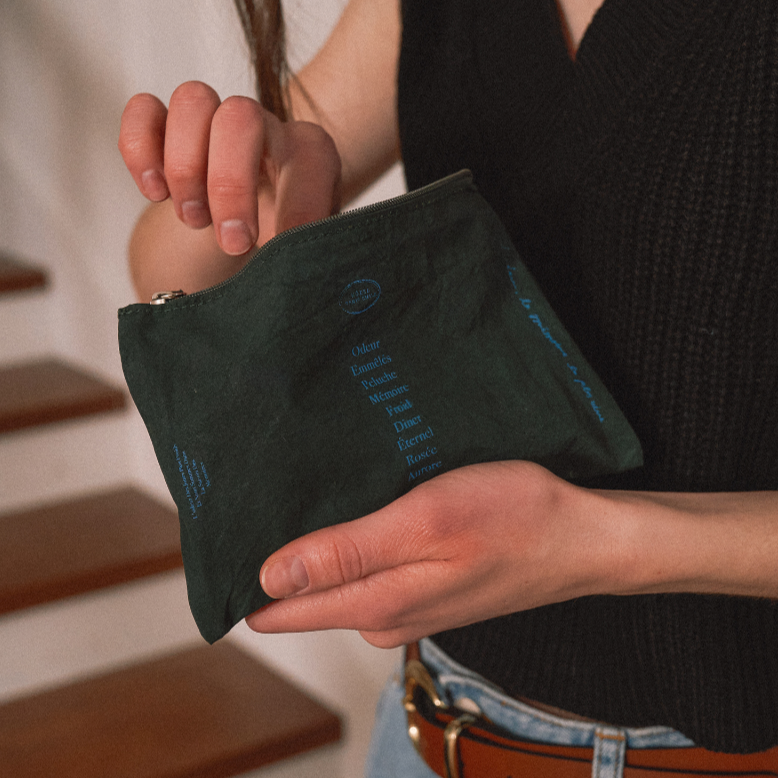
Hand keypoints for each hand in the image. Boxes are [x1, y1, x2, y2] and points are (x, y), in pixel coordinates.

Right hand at [119, 81, 340, 256]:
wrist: (245, 227)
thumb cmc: (278, 232)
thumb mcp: (299, 248)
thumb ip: (300, 253)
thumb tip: (288, 270)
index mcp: (308, 151)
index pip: (310, 157)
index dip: (297, 206)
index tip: (279, 249)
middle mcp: (263, 124)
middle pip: (241, 116)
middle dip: (229, 184)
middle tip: (232, 243)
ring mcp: (213, 118)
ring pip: (192, 100)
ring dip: (185, 167)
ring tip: (194, 219)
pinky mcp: (166, 125)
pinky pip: (143, 110)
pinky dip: (141, 150)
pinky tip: (155, 193)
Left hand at [245, 461, 614, 647]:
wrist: (582, 536)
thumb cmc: (512, 519)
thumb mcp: (422, 523)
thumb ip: (345, 554)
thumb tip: (268, 578)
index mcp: (376, 604)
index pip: (279, 608)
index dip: (243, 578)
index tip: (221, 535)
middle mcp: (383, 614)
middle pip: (302, 593)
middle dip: (274, 555)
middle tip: (258, 496)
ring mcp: (407, 601)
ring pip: (335, 578)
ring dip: (316, 544)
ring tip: (300, 493)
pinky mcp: (426, 584)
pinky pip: (369, 567)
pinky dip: (353, 542)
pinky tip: (356, 508)